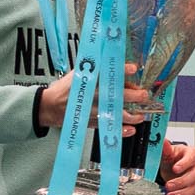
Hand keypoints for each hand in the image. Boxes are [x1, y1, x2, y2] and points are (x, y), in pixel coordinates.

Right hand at [35, 62, 150, 132]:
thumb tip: (118, 63)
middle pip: (116, 95)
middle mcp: (93, 95)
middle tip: (144, 95)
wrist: (50, 105)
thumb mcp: (80, 72)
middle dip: (134, 96)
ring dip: (132, 116)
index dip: (122, 69)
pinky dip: (121, 130)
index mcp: (89, 79)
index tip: (134, 68)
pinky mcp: (92, 122)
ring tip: (141, 115)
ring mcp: (93, 110)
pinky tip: (131, 129)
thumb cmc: (68, 88)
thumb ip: (98, 68)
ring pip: (116, 114)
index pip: (107, 71)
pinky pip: (108, 127)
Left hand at [158, 140, 194, 194]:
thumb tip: (163, 142)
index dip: (185, 164)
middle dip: (182, 182)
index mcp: (193, 154)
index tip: (175, 169)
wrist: (171, 168)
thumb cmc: (171, 158)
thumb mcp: (166, 152)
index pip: (193, 157)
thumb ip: (165, 147)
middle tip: (169, 185)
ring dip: (183, 194)